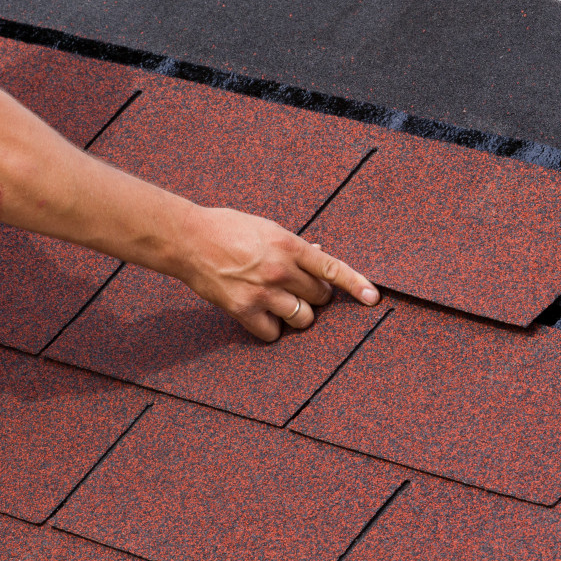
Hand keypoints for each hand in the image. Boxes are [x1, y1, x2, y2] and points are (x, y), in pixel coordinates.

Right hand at [173, 206, 380, 341]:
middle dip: (315, 296)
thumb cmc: (226, 228)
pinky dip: (272, 328)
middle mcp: (280, 270)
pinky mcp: (244, 310)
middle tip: (298, 289)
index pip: (332, 268)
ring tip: (281, 303)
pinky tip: (262, 315)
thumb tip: (319, 254)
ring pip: (302, 319)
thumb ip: (293, 245)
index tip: (373, 298)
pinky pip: (274, 333)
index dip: (356, 284)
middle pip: (320, 298)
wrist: (187, 239)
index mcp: (289, 245)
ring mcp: (263, 292)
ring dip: (298, 314)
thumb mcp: (266, 227)